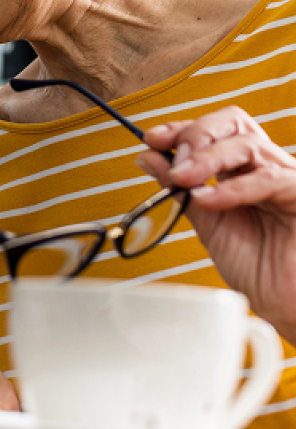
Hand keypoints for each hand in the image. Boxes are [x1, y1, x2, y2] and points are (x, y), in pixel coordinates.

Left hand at [138, 106, 295, 344]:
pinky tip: (207, 200)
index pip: (215, 130)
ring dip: (206, 157)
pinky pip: (269, 179)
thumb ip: (180, 188)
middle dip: (195, 133)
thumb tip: (147, 156)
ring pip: (247, 145)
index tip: (152, 139)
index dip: (182, 128)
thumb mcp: (207, 222)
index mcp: (244, 170)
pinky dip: (231, 187)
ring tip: (183, 179)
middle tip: (172, 157)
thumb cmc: (258, 269)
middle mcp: (267, 168)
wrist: (288, 305)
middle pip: (233, 123)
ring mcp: (288, 180)